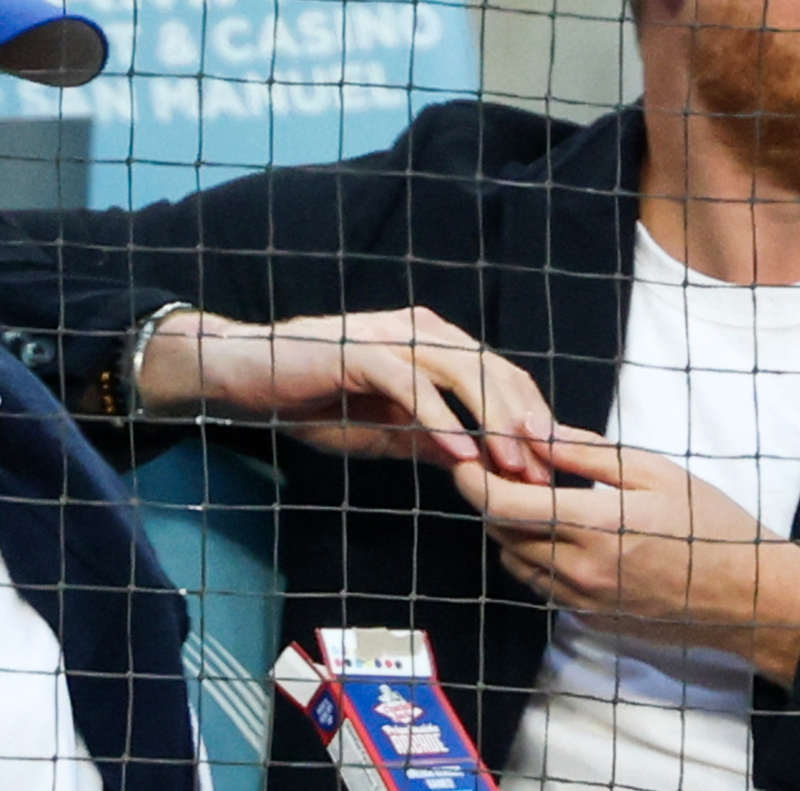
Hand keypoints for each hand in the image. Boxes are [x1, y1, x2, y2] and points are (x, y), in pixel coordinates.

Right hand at [139, 307, 553, 480]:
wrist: (246, 379)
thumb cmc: (314, 401)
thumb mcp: (387, 430)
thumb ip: (432, 439)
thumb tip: (481, 465)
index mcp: (432, 344)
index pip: (499, 375)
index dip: (530, 416)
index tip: (553, 463)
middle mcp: (420, 331)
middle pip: (492, 371)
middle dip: (525, 421)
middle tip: (548, 469)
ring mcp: (391, 337)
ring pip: (462, 374)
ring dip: (493, 422)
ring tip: (514, 466)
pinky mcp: (362, 351)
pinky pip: (413, 386)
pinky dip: (441, 420)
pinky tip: (462, 455)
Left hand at [452, 426, 799, 684]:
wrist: (749, 595)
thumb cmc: (710, 524)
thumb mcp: (653, 470)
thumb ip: (583, 450)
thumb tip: (530, 427)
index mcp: (595, 525)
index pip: (504, 506)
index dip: (473, 481)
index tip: (464, 458)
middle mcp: (581, 570)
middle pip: (500, 534)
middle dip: (490, 499)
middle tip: (501, 468)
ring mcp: (583, 601)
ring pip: (516, 561)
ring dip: (510, 530)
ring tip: (533, 498)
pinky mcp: (590, 619)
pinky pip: (541, 585)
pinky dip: (535, 556)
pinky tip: (560, 533)